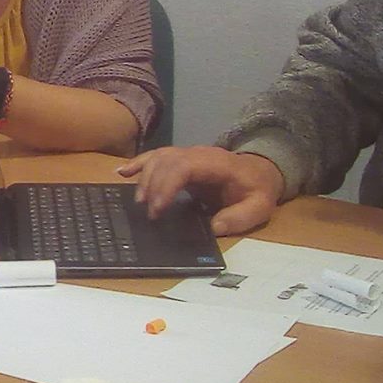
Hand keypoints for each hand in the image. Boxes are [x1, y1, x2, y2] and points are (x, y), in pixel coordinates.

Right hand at [116, 146, 282, 235]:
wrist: (260, 172)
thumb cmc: (257, 190)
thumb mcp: (259, 207)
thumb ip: (239, 217)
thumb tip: (213, 227)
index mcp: (217, 163)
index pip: (185, 166)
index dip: (167, 185)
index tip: (159, 209)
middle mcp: (199, 154)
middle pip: (167, 160)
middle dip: (153, 185)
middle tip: (148, 212)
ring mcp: (188, 154)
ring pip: (159, 157)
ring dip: (144, 176)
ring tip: (139, 201)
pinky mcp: (181, 160)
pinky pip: (157, 157)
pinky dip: (139, 163)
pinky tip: (122, 172)